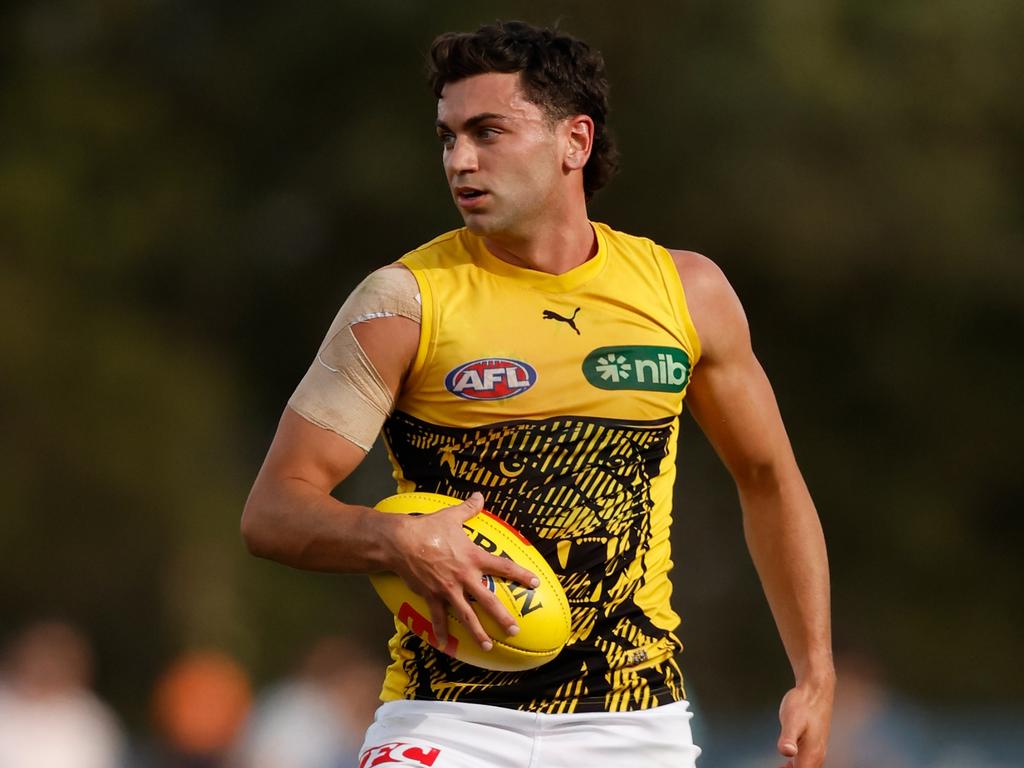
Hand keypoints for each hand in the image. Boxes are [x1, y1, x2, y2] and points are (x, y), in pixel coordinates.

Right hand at [386, 492, 539, 651]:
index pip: (502, 566)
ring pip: (467, 615)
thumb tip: (479, 495)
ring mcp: (448, 589)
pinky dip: (441, 631)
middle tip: (515, 630)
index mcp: (473, 557)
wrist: (401, 542)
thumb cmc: (428, 528)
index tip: (534, 583)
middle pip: (488, 601)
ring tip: (489, 646)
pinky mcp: (431, 596)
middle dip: (503, 617)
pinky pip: (438, 617)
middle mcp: (464, 577)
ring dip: (478, 632)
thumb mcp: (451, 516)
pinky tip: (445, 644)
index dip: (520, 575)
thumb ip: (468, 509)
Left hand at [776, 675, 834, 767]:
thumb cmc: (803, 704)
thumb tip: (786, 752)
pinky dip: (794, 767)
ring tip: (778, 767)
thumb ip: (788, 738)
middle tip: (776, 766)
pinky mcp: (813, 746)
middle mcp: (816, 757)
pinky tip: (783, 765)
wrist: (815, 690)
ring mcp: (816, 752)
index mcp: (811, 755)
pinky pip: (805, 764)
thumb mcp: (791, 720)